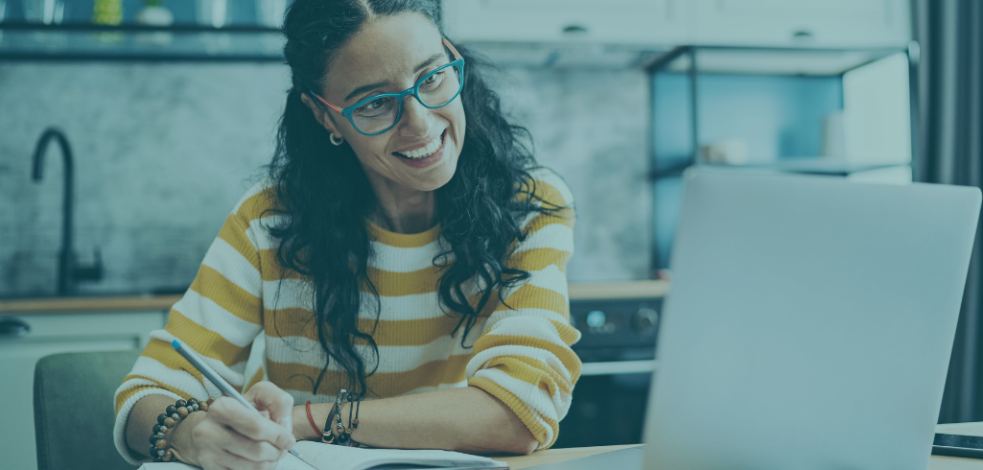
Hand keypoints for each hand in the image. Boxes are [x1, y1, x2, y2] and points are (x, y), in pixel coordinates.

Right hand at [176, 382, 296, 469]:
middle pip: (258, 450)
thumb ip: (278, 402)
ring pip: (253, 466)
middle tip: (282, 447)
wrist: (215, 427)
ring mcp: (207, 453)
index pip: (257, 427)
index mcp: (221, 408)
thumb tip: (284, 427)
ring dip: (270, 462)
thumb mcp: (261, 396)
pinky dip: (258, 469)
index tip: (289, 439)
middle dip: (277, 451)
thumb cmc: (244, 411)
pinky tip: (259, 460)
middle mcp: (209, 431)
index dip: (278, 435)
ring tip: (272, 453)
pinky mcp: (211, 469)